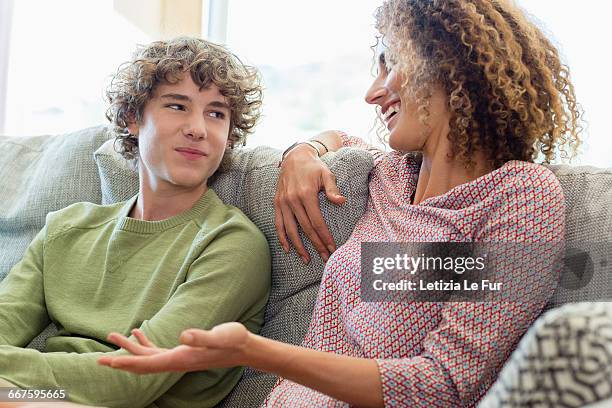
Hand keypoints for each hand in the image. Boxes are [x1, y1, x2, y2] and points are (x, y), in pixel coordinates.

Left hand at [98, 323, 249, 373]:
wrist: (244, 348)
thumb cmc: (233, 340)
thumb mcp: (219, 336)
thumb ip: (201, 337)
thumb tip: (182, 335)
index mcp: (181, 358)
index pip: (148, 364)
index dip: (127, 364)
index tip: (108, 363)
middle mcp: (177, 360)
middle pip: (142, 365)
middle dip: (120, 362)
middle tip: (99, 360)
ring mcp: (179, 357)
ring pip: (148, 357)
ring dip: (130, 349)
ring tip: (113, 337)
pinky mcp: (183, 351)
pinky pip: (158, 351)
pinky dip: (145, 344)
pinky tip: (138, 332)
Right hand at [274, 145, 345, 262]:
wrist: (295, 157)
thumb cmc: (314, 167)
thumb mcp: (326, 174)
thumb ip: (333, 189)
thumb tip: (341, 201)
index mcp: (306, 194)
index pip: (317, 222)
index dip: (324, 237)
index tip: (331, 248)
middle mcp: (293, 200)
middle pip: (305, 229)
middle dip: (316, 245)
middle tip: (325, 258)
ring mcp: (283, 202)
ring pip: (290, 230)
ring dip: (298, 247)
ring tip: (306, 259)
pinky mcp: (277, 203)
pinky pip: (278, 223)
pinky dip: (282, 237)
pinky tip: (288, 249)